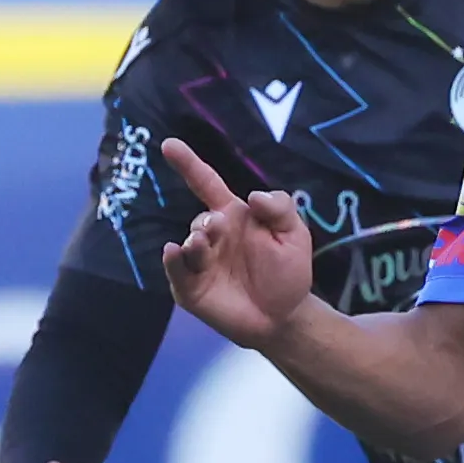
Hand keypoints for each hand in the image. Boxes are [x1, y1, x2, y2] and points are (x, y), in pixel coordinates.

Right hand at [159, 137, 314, 348]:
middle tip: (218, 228)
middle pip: (200, 220)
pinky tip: (175, 251)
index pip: (204, 183)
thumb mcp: (294, 234)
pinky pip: (177, 271)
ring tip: (204, 245)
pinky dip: (174, 261)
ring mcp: (199, 263)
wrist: (285, 317)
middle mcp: (212, 236)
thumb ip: (281, 208)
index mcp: (232, 216)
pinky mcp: (191, 289)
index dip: (188, 164)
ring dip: (195, 242)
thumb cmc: (287, 272)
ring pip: (188, 244)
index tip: (169, 145)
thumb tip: (253, 195)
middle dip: (207, 223)